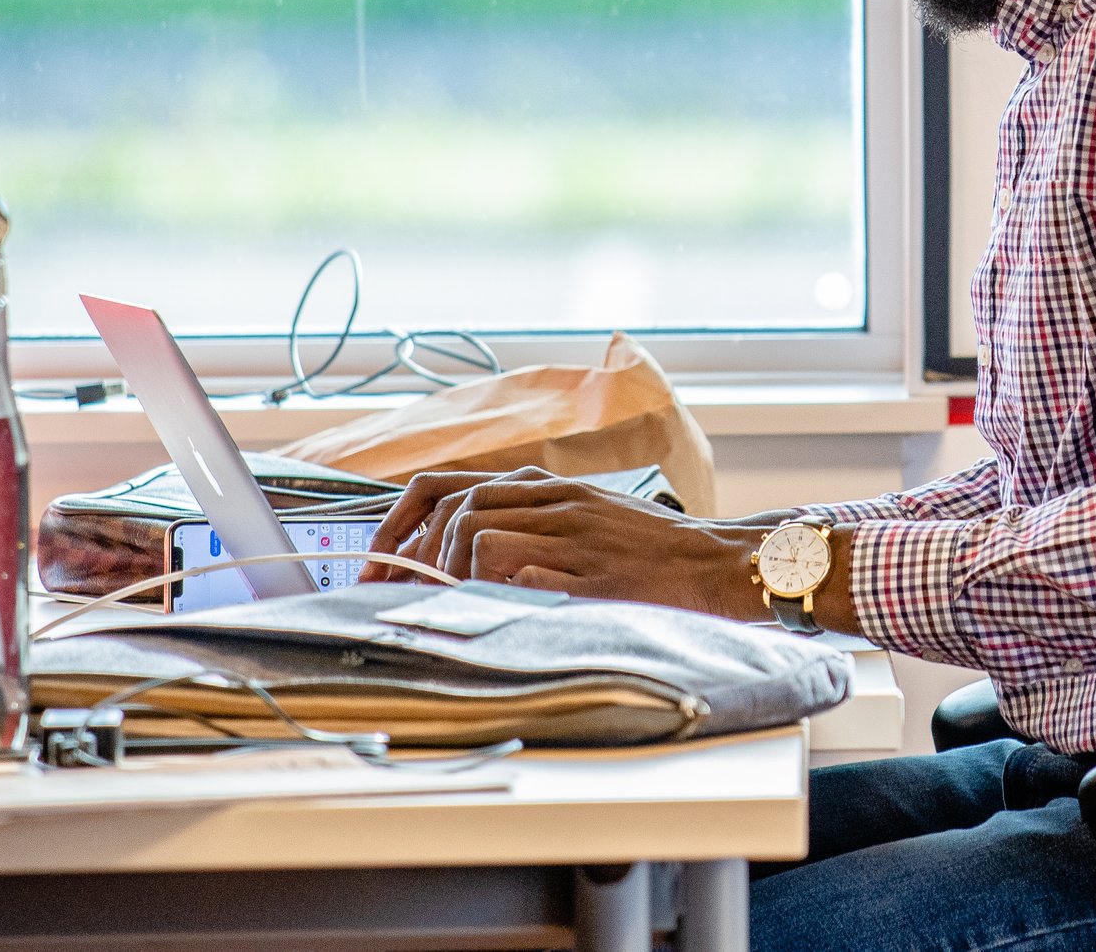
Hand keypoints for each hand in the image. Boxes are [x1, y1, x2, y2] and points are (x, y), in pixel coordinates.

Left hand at [361, 469, 858, 629]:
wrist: (719, 564)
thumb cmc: (656, 553)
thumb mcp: (588, 521)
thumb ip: (533, 525)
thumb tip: (465, 554)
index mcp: (547, 486)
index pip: (447, 484)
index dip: (400, 519)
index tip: (377, 558)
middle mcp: (554, 499)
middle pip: (452, 505)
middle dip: (411, 551)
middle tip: (396, 590)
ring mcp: (570, 531)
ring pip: (475, 531)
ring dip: (454, 572)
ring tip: (460, 604)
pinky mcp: (588, 567)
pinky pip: (516, 568)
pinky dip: (490, 589)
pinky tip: (496, 611)